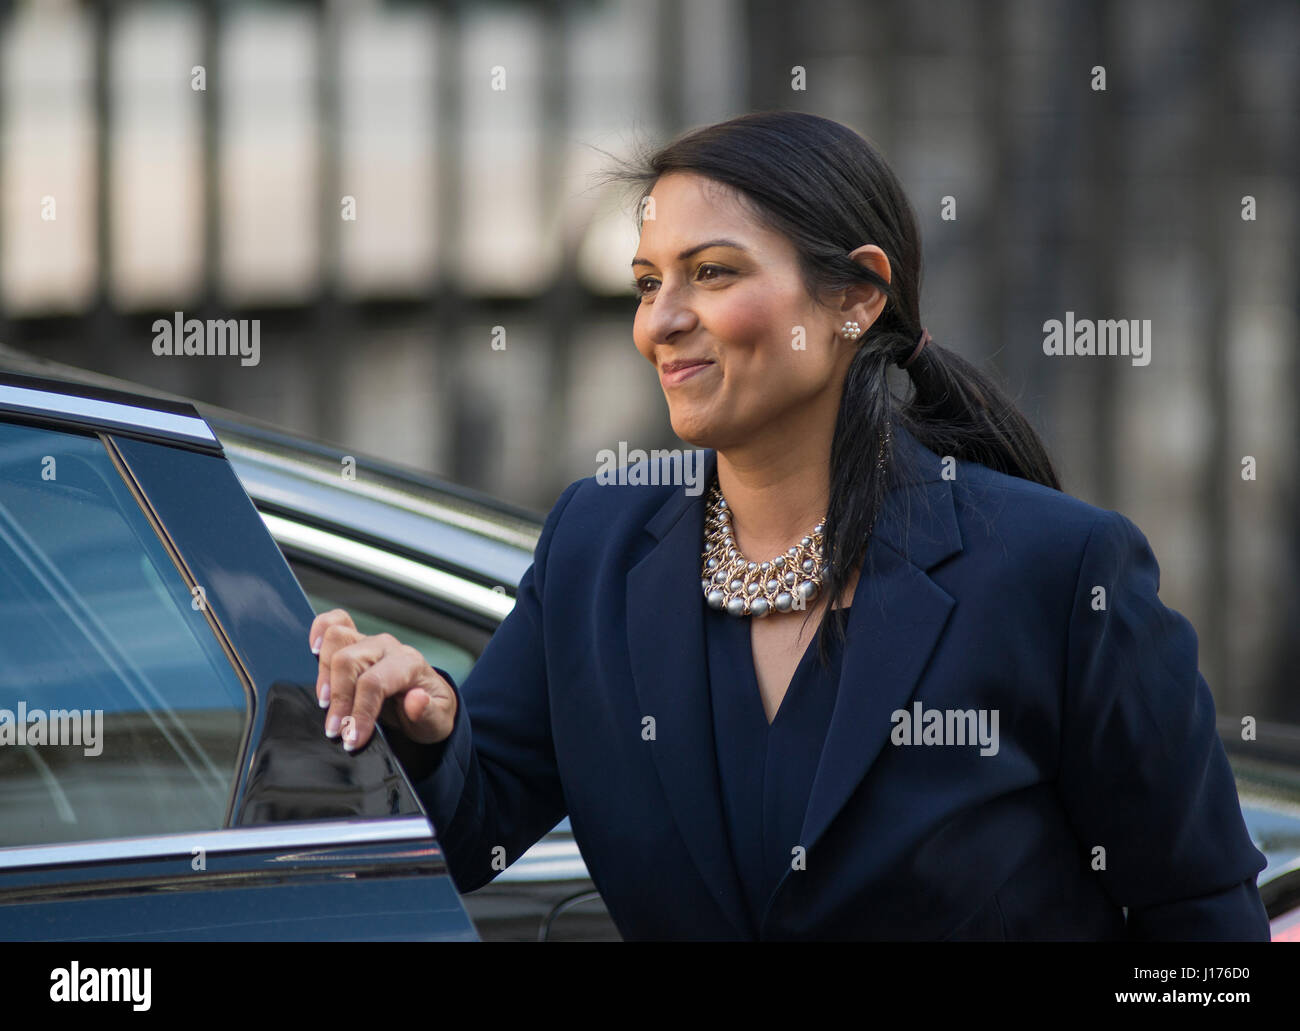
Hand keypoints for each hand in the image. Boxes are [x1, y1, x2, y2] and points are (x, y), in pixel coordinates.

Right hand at [308, 609, 456, 751]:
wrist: (428, 701)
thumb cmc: (431, 710)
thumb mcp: (438, 721)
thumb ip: (429, 712)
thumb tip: (417, 700)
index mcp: (410, 664)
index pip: (374, 683)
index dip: (359, 712)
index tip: (351, 739)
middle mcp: (388, 647)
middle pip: (349, 660)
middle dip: (338, 698)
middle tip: (335, 730)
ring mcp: (369, 642)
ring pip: (337, 638)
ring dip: (324, 673)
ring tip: (325, 704)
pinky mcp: (356, 642)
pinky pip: (334, 622)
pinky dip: (319, 632)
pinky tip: (314, 653)